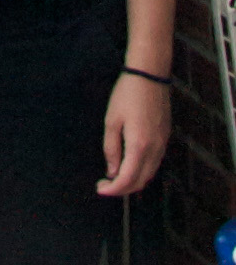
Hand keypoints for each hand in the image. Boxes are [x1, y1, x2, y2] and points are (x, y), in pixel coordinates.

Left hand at [97, 74, 170, 197]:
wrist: (149, 75)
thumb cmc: (127, 94)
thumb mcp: (112, 121)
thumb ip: (112, 149)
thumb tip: (112, 172)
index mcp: (140, 146)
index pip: (127, 179)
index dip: (113, 189)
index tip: (99, 189)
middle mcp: (155, 149)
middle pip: (141, 181)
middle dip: (122, 188)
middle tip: (104, 184)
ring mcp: (163, 143)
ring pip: (150, 173)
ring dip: (133, 180)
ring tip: (114, 176)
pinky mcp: (165, 137)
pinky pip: (155, 162)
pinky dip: (142, 170)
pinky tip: (129, 163)